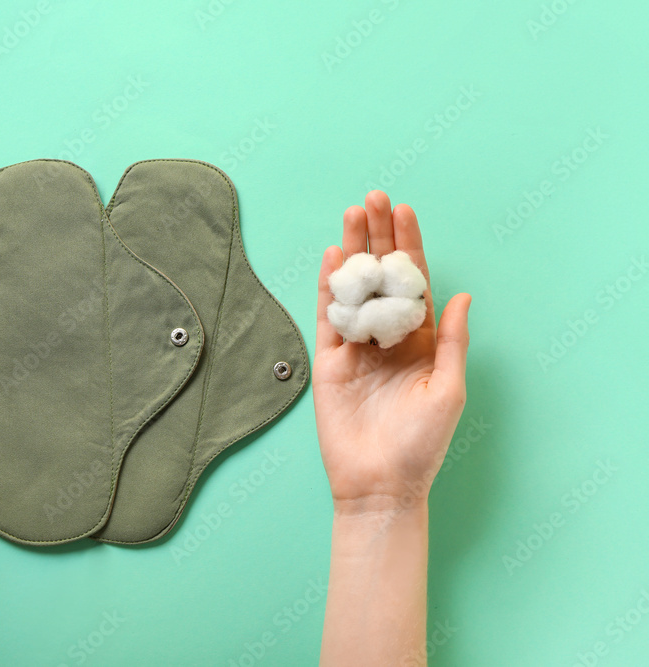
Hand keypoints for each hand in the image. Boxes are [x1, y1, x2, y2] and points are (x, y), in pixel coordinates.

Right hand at [312, 191, 470, 510]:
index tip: (404, 211)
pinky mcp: (329, 362)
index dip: (410, 246)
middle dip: (378, 236)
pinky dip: (328, 286)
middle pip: (381, 276)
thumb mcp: (449, 389)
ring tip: (351, 215)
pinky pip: (328, 317)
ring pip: (353, 288)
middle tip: (373, 199)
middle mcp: (388, 337)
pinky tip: (332, 257)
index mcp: (422, 341)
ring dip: (352, 252)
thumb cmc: (421, 444)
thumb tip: (464, 295)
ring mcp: (356, 348)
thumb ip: (453, 341)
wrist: (378, 483)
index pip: (415, 282)